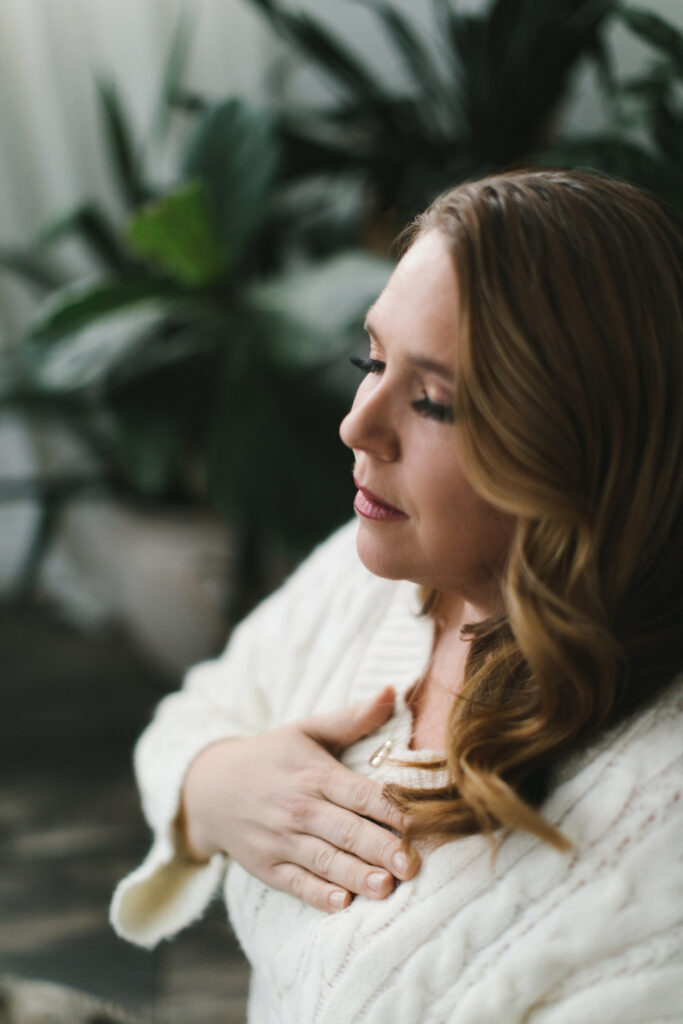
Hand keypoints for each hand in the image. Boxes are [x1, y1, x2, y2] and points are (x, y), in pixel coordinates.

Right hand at [179, 685, 419, 912]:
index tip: (418, 822)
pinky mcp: (267, 867)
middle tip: (412, 865)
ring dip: (355, 875)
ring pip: (324, 861)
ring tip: (386, 887)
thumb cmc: (272, 756)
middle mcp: (298, 808)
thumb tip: (391, 691)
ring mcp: (280, 840)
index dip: (389, 807)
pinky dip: (318, 896)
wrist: (210, 787)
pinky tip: (342, 903)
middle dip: (380, 848)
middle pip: (346, 830)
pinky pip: (296, 884)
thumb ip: (353, 718)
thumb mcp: (307, 730)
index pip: (358, 793)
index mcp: (314, 774)